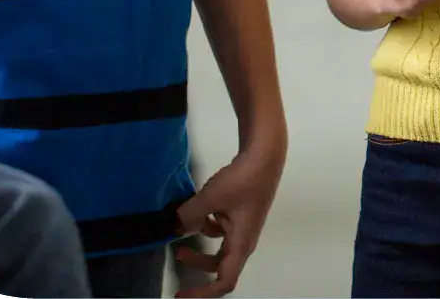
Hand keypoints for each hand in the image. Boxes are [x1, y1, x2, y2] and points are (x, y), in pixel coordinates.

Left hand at [174, 134, 285, 297]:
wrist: (264, 154)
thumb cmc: (243, 179)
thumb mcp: (210, 198)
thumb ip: (189, 216)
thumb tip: (174, 228)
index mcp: (241, 244)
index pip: (224, 282)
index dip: (202, 293)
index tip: (182, 293)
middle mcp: (244, 240)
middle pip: (220, 265)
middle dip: (197, 264)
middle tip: (178, 255)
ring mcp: (244, 226)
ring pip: (220, 246)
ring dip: (201, 241)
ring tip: (184, 226)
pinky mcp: (241, 212)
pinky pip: (222, 229)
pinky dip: (208, 224)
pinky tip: (200, 209)